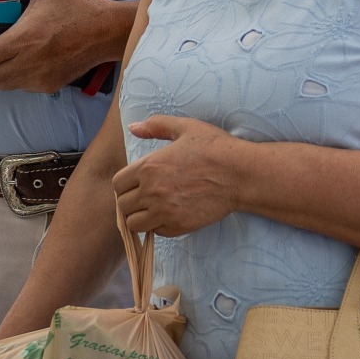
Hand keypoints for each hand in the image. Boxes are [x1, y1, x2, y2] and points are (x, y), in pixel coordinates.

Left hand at [0, 0, 130, 91]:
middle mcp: (27, 63)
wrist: (106, 32)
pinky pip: (21, 87)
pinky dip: (14, 78)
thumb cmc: (74, 7)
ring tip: (0, 58)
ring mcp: (38, 78)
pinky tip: (22, 62)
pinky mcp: (48, 86)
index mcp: (22, 39)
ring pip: (2, 86)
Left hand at [113, 116, 247, 236]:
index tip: (137, 184)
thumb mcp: (186, 128)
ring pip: (134, 224)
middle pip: (122, 206)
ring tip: (154, 209)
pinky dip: (158, 227)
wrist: (242, 175)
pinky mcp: (178, 226)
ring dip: (140, 217)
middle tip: (146, 197)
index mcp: (148, 166)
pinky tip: (170, 214)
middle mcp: (151, 191)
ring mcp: (164, 211)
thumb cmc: (215, 148)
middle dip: (131, 201)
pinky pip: (155, 232)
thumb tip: (133, 127)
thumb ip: (156, 126)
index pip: (118, 184)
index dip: (125, 185)